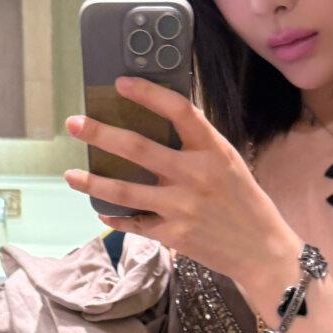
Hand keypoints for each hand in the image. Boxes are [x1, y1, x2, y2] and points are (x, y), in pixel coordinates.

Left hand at [62, 75, 297, 298]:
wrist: (261, 249)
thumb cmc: (244, 202)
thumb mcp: (229, 163)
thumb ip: (197, 146)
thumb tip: (158, 125)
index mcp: (213, 150)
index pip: (177, 110)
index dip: (147, 93)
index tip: (120, 84)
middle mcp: (195, 175)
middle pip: (138, 148)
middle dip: (100, 134)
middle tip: (74, 124)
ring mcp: (181, 206)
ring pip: (124, 190)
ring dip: (93, 181)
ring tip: (70, 174)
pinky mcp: (173, 234)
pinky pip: (134, 223)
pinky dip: (114, 217)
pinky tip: (100, 210)